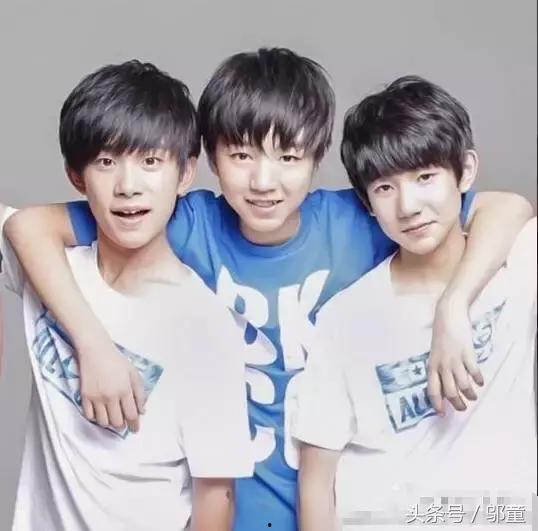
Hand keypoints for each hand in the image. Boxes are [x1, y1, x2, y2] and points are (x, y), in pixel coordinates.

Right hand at [77, 333, 145, 432]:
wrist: (95, 351)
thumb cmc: (117, 361)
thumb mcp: (133, 374)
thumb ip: (139, 393)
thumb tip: (142, 411)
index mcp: (125, 390)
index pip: (131, 415)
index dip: (134, 425)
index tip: (135, 429)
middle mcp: (111, 396)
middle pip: (117, 422)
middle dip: (122, 425)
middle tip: (124, 424)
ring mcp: (96, 397)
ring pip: (103, 422)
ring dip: (109, 423)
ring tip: (113, 418)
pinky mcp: (85, 397)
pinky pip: (90, 416)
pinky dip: (96, 418)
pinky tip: (101, 414)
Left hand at [427, 291, 483, 414]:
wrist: (448, 314)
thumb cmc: (441, 334)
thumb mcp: (435, 352)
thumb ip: (438, 367)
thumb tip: (444, 385)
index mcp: (431, 365)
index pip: (432, 389)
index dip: (437, 404)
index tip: (442, 414)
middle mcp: (442, 365)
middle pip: (449, 392)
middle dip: (456, 403)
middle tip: (462, 408)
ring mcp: (454, 359)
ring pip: (462, 385)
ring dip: (469, 394)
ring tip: (473, 396)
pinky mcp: (467, 353)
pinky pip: (473, 372)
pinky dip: (478, 379)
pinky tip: (480, 382)